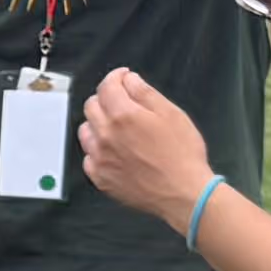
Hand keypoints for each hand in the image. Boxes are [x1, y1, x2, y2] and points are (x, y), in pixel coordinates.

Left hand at [79, 66, 207, 227]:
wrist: (184, 193)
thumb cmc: (182, 155)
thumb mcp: (172, 114)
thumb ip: (145, 93)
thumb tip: (129, 80)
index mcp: (123, 115)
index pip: (107, 86)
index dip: (116, 77)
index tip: (123, 78)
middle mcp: (106, 135)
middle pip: (91, 106)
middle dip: (106, 98)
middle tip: (122, 101)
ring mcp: (100, 158)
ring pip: (85, 131)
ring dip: (97, 123)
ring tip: (116, 127)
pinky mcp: (100, 178)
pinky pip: (88, 158)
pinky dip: (96, 150)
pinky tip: (113, 151)